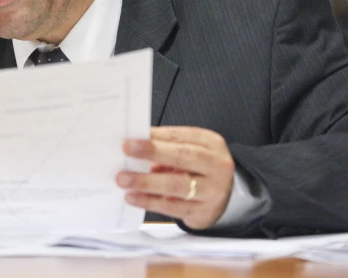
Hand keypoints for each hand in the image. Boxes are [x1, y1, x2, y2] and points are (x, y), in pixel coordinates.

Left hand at [116, 126, 234, 229]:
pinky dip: (149, 202)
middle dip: (152, 152)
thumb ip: (166, 146)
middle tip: (126, 151)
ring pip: (177, 185)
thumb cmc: (199, 169)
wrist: (223, 199)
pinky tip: (133, 197)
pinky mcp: (203, 212)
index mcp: (212, 144)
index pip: (181, 136)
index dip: (155, 138)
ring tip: (124, 179)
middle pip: (183, 157)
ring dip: (146, 182)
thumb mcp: (189, 151)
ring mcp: (213, 191)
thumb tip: (135, 145)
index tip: (132, 138)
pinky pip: (173, 207)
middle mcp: (217, 166)